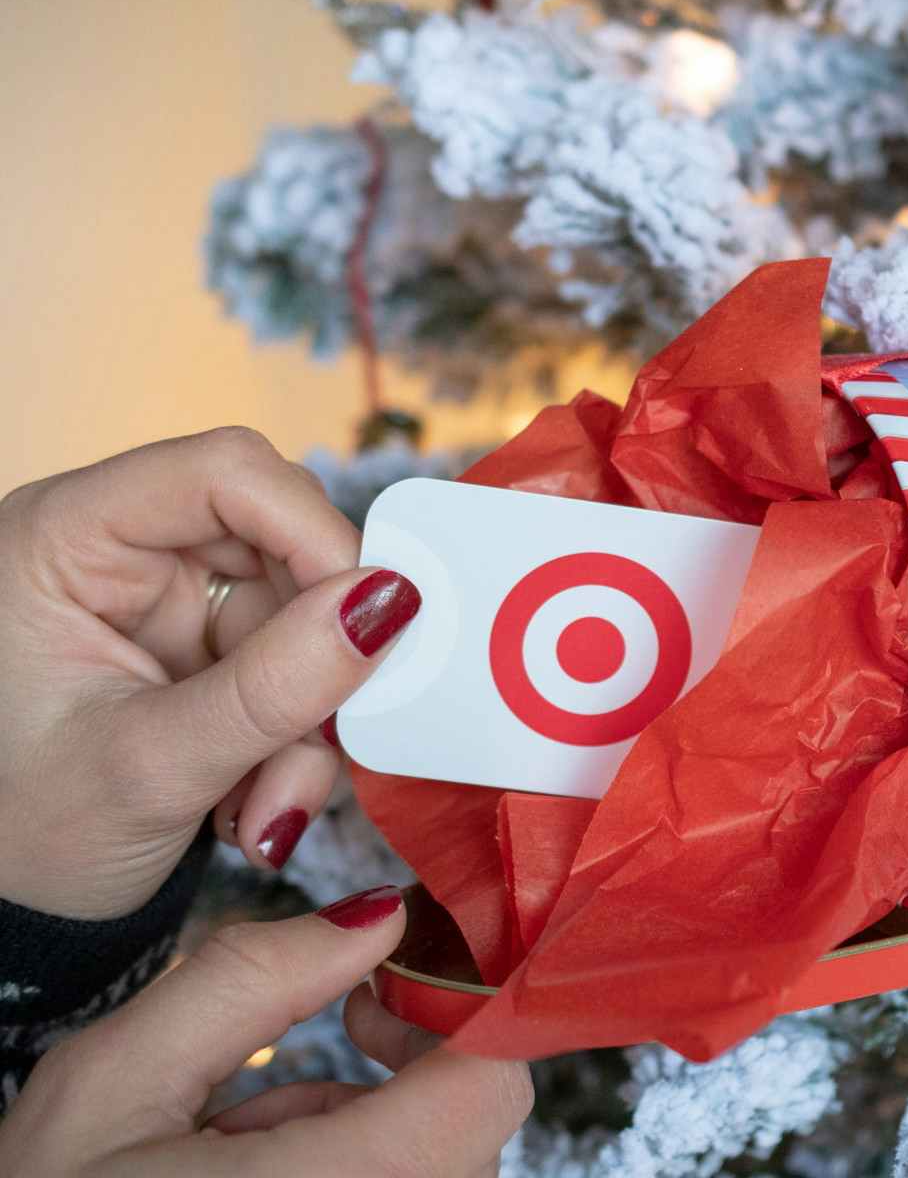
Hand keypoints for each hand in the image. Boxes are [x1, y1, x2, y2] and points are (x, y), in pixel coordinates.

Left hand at [0, 428, 420, 919]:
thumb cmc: (33, 837)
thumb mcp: (152, 768)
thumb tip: (392, 602)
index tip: (374, 621)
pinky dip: (300, 741)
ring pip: (309, 617)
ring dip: (311, 723)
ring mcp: (170, 599)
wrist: (19, 912)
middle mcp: (122, 549)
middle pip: (284, 542)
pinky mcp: (209, 647)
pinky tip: (257, 803)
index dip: (314, 533)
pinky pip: (301, 666)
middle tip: (324, 745)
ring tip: (267, 809)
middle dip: (319, 656)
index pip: (225, 473)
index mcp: (63, 539)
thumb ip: (273, 688)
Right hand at [0, 889, 533, 1175]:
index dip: (456, 1010)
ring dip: (370, 1126)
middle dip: (402, 1066)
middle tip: (322, 1038)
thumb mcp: (111, 1090)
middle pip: (470, 1122)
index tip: (388, 984)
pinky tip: (258, 1173)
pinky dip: (358, 1169)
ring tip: (248, 1130)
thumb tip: (376, 914)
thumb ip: (251, 982)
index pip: (489, 1083)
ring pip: (440, 1163)